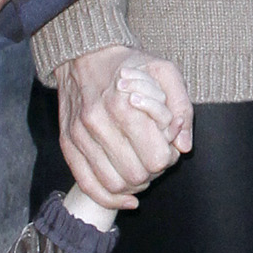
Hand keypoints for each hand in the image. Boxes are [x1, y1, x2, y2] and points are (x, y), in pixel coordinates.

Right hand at [56, 46, 192, 212]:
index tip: (167, 147)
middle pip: (137, 176)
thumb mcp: (165, 73)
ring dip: (134, 186)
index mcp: (124, 105)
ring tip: (141, 170)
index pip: (156, 158)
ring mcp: (79, 136)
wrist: (84, 53)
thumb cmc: (130, 64)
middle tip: (155, 158)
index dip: (168, 158)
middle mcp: (97, 123)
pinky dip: (109, 199)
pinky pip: (87, 184)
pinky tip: (127, 199)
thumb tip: (184, 147)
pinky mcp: (68, 144)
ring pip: (114, 185)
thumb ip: (182, 107)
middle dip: (153, 172)